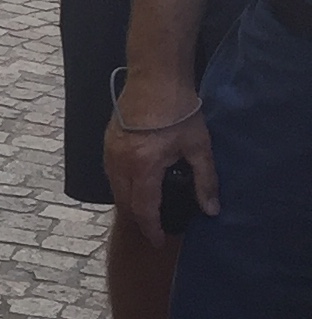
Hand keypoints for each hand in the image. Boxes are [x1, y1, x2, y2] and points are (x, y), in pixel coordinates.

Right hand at [105, 94, 218, 245]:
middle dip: (138, 218)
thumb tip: (211, 210)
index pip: (144, 209)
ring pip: (114, 188)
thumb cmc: (179, 110)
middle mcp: (121, 163)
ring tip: (145, 209)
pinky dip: (121, 184)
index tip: (159, 241)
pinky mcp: (107, 141)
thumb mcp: (198, 146)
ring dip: (128, 202)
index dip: (152, 229)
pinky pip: (110, 172)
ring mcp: (110, 151)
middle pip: (124, 202)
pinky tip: (135, 184)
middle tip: (154, 228)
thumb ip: (205, 181)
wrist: (155, 77)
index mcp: (144, 167)